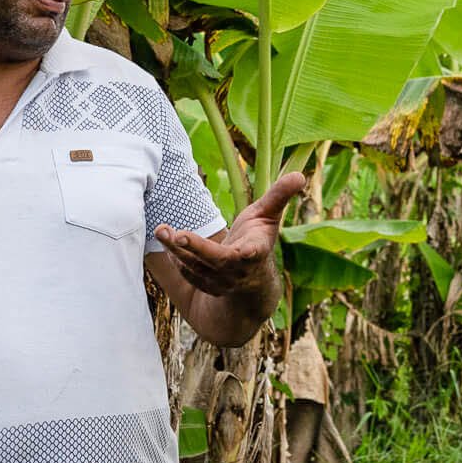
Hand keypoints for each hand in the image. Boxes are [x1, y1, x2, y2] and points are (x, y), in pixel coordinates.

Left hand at [152, 170, 305, 298]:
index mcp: (254, 254)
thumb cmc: (259, 239)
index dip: (232, 251)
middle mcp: (237, 272)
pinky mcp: (207, 287)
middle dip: (192, 247)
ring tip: (161, 230)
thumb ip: (280, 196)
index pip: (244, 254)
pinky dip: (176, 258)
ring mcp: (221, 282)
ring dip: (175, 250)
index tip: (221, 243)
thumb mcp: (269, 216)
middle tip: (172, 232)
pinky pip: (188, 274)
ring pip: (195, 268)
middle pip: (212, 262)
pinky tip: (168, 241)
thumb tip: (300, 175)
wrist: (254, 278)